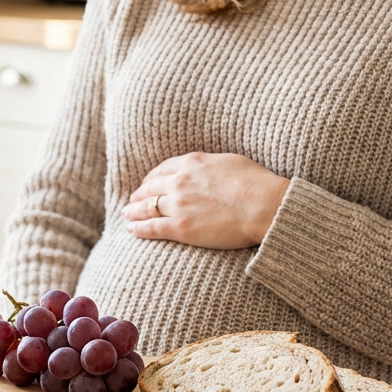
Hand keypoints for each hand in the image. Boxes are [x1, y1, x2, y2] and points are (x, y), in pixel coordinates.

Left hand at [122, 152, 289, 249]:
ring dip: (133, 211)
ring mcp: (178, 204)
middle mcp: (180, 181)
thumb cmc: (256, 183)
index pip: (162, 170)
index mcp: (191, 163)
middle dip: (139, 194)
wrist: (264, 205)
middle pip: (150, 188)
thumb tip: (205, 170)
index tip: (147, 184)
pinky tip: (131, 229)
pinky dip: (139, 228)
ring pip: (146, 207)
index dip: (151, 178)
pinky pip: (152, 227)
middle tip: (132, 200)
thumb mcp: (229, 162)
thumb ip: (209, 165)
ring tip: (127, 215)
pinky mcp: (181, 227)